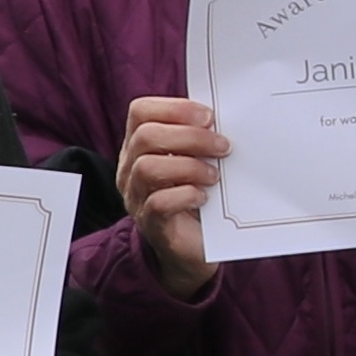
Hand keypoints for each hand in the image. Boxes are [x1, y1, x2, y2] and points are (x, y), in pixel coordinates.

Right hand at [117, 95, 228, 298]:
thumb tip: (225, 116)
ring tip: (214, 175)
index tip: (209, 116)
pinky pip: (158, 203)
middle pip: (146, 136)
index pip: (140, 111)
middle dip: (190, 136)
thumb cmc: (198, 195)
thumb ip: (200, 138)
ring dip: (189, 166)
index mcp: (139, 145)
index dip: (175, 108)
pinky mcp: (150, 223)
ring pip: (147, 168)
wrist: (194, 247)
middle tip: (223, 146)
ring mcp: (135, 196)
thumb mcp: (196, 160)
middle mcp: (130, 168)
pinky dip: (186, 195)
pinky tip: (205, 197)